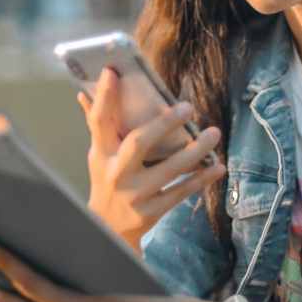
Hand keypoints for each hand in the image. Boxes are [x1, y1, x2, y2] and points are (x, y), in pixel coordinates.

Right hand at [81, 68, 226, 250]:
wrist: (108, 230)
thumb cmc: (106, 182)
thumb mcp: (99, 155)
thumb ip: (99, 125)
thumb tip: (84, 92)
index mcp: (101, 154)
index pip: (99, 121)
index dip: (104, 96)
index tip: (111, 72)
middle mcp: (116, 172)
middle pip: (139, 142)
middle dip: (164, 123)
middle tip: (188, 106)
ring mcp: (135, 194)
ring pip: (169, 169)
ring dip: (195, 150)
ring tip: (213, 133)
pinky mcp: (152, 211)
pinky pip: (181, 191)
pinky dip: (201, 178)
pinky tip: (217, 166)